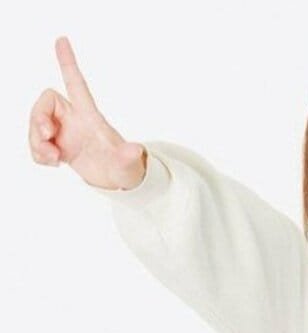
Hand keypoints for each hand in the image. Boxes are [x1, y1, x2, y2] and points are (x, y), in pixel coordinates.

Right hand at [28, 36, 145, 189]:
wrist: (118, 181)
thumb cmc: (126, 168)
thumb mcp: (128, 164)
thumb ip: (128, 156)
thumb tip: (136, 150)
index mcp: (90, 116)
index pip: (76, 84)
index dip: (68, 62)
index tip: (62, 39)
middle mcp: (74, 119)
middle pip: (44, 104)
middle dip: (37, 118)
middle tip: (46, 136)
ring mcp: (64, 132)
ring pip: (35, 125)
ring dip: (37, 143)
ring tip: (55, 159)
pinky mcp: (58, 145)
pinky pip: (36, 143)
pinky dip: (38, 154)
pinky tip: (56, 163)